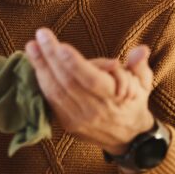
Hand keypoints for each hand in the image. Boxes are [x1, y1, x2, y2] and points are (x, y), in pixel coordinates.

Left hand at [24, 28, 154, 153]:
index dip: (75, 64)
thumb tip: (141, 50)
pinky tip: (35, 64)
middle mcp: (95, 111)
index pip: (92, 80)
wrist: (127, 138)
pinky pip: (51, 100)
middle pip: (68, 82)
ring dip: (41, 68)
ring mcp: (78, 119)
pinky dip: (42, 81)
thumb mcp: (143, 84)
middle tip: (40, 36)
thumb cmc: (133, 102)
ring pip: (55, 91)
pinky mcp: (67, 123)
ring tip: (31, 47)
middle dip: (51, 57)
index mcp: (115, 98)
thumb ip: (140, 66)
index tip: (61, 47)